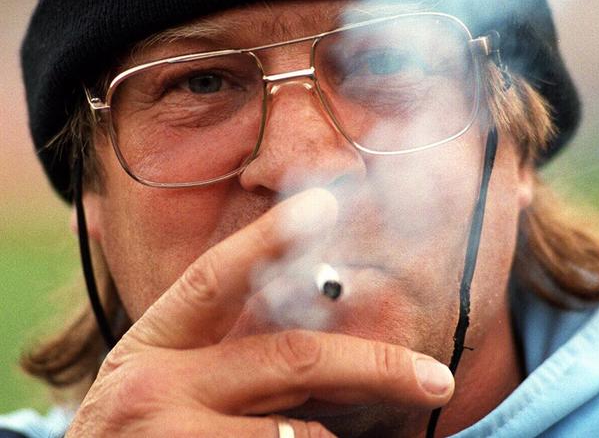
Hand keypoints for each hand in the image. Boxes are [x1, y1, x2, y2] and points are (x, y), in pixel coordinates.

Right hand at [66, 189, 453, 436]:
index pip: (214, 278)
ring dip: (334, 437)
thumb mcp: (165, 379)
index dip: (269, 238)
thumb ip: (222, 350)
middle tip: (435, 377)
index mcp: (155, 341)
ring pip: (299, 434)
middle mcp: (155, 385)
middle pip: (290, 359)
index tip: (324, 203)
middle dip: (374, 364)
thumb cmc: (142, 430)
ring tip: (339, 437)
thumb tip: (314, 322)